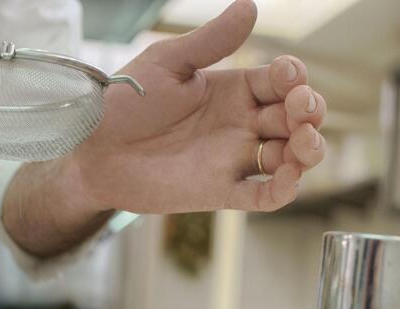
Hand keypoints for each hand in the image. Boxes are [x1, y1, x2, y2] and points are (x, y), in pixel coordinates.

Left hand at [71, 0, 325, 212]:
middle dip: (309, 111)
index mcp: (230, 90)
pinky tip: (288, 179)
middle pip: (294, 118)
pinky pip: (261, 196)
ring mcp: (230, 159)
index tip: (287, 75)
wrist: (92, 150)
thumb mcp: (166, 64)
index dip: (293, 77)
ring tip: (303, 144)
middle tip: (301, 110)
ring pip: (288, 157)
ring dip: (308, 150)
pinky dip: (282, 191)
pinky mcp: (218, 191)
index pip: (280, 81)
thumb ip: (209, 42)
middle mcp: (237, 124)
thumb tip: (250, 6)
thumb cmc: (123, 103)